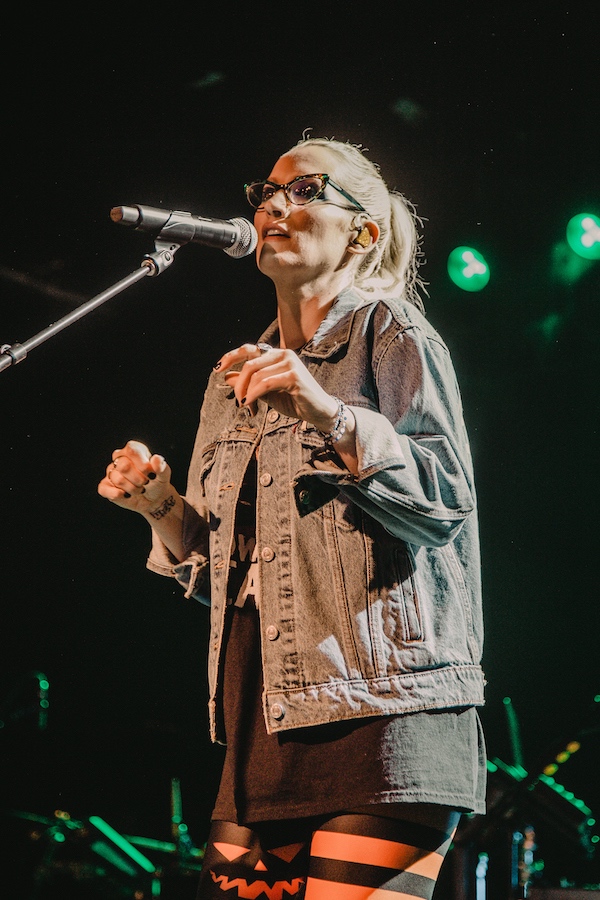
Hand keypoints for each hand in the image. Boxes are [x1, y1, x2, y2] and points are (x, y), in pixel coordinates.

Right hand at [98, 440, 171, 513]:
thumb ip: (161, 466)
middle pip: (124, 466)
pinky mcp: (106, 486)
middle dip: (139, 479)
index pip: (132, 451)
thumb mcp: (164, 474)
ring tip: (140, 490)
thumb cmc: (157, 482)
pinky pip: (104, 489)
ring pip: (117, 479)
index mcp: (133, 450)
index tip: (152, 475)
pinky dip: (117, 494)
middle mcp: (120, 458)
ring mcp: (111, 472)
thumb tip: (156, 459)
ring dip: (133, 489)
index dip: (142, 465)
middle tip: (146, 483)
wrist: (154, 498)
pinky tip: (127, 495)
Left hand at [215, 343, 338, 432]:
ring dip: (247, 394)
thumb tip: (226, 376)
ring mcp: (290, 363)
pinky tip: (251, 405)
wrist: (318, 412)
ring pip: (256, 376)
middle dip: (239, 385)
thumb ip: (249, 383)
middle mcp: (283, 354)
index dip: (231, 356)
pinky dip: (254, 395)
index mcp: (276, 355)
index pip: (249, 349)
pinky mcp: (294, 376)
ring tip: (248, 407)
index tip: (217, 369)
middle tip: (239, 402)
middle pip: (250, 365)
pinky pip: (265, 384)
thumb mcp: (266, 392)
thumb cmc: (294, 400)